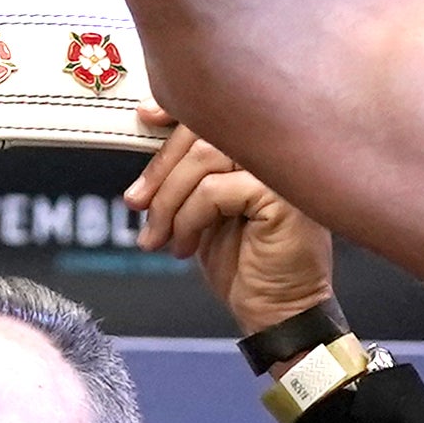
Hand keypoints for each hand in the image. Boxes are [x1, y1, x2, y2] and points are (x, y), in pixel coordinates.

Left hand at [132, 109, 335, 336]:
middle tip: (136, 203)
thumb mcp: (202, 208)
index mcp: (265, 149)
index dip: (179, 109)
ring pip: (206, 158)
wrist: (275, 313)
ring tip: (160, 236)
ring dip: (169, 200)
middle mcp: (280, 153)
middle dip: (161, 169)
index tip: (145, 118)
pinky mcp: (286, 198)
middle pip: (207, 131)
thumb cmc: (244, 264)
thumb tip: (148, 127)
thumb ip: (189, 170)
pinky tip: (186, 246)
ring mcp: (287, 173)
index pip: (220, 112)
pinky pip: (215, 190)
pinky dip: (189, 218)